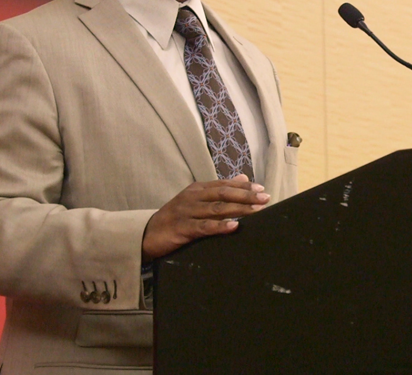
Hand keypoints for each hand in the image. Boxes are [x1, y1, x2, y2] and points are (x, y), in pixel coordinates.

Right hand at [141, 174, 268, 259]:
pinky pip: (204, 227)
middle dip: (246, 196)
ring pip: (216, 208)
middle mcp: (192, 197)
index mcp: (197, 189)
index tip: (262, 189)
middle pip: (223, 194)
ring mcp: (187, 212)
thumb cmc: (176, 218)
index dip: (244, 187)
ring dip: (239, 209)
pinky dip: (220, 226)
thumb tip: (243, 178)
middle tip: (265, 198)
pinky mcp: (182, 228)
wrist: (147, 234)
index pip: (224, 185)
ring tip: (256, 210)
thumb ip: (219, 190)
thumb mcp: (196, 200)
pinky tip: (234, 226)